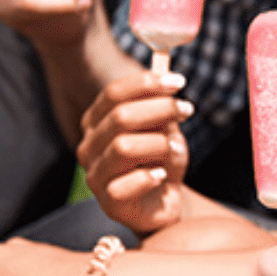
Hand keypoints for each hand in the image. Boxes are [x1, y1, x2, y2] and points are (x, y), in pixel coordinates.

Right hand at [78, 71, 192, 233]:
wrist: (167, 199)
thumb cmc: (161, 158)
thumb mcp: (165, 126)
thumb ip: (161, 103)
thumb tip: (167, 73)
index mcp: (98, 122)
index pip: (113, 93)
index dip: (146, 83)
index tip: (179, 82)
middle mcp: (89, 147)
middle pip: (120, 117)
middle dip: (160, 109)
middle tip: (186, 109)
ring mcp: (95, 175)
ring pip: (123, 147)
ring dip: (159, 144)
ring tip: (174, 149)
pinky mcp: (107, 202)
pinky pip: (124, 185)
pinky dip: (150, 176)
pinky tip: (161, 175)